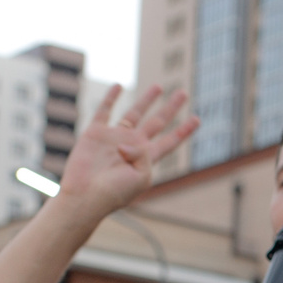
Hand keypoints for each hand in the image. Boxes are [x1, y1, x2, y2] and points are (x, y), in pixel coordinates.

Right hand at [56, 84, 196, 215]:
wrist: (85, 195)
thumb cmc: (114, 192)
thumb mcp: (140, 177)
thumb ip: (143, 155)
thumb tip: (128, 142)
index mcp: (146, 159)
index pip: (169, 141)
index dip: (183, 130)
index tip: (198, 119)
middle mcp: (132, 146)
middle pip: (156, 122)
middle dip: (170, 108)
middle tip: (183, 93)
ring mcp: (114, 138)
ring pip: (134, 113)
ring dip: (147, 100)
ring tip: (159, 86)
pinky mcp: (95, 133)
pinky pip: (105, 111)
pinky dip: (111, 98)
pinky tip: (118, 86)